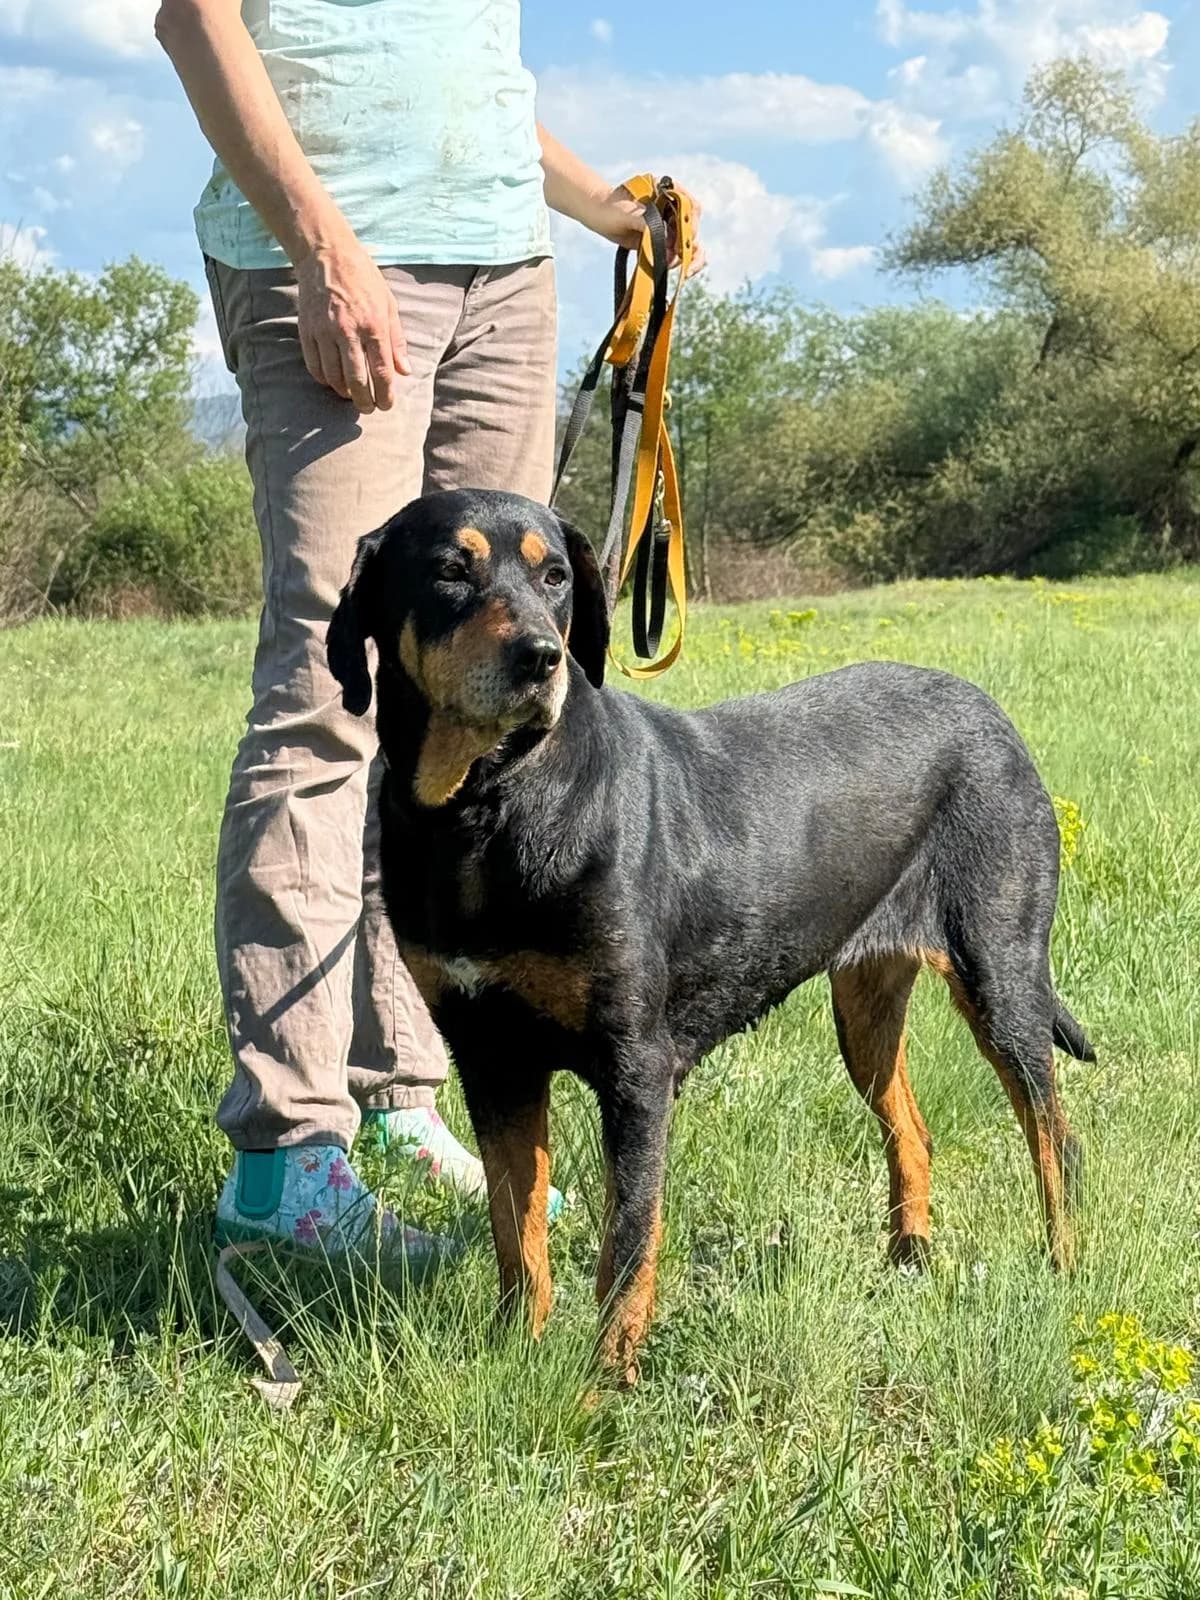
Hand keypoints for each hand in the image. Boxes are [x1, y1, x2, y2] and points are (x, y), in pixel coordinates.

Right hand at [294, 235, 409, 411]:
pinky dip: (323, 379)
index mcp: (374, 325)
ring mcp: (325, 331)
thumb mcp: (389, 305)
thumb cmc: (364, 279)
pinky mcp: (307, 330)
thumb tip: (405, 371)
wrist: (327, 255)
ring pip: (334, 377)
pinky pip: (314, 365)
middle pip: (357, 381)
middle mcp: (349, 331)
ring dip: (344, 392)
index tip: (386, 405)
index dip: (385, 395)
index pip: (382, 372)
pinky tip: (332, 381)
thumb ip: (397, 340)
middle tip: (368, 408)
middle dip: (365, 401)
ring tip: (352, 395)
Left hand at [588, 184, 706, 276]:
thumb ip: (645, 222)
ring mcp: (669, 224)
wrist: (599, 214)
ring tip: (671, 267)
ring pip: (688, 242)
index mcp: (668, 191)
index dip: (691, 225)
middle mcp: (672, 207)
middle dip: (690, 246)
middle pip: (692, 227)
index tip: (683, 240)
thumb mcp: (627, 213)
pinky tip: (667, 268)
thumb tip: (664, 239)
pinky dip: (677, 262)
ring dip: (685, 258)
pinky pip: (677, 253)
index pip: (690, 207)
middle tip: (684, 264)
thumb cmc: (610, 207)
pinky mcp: (663, 239)